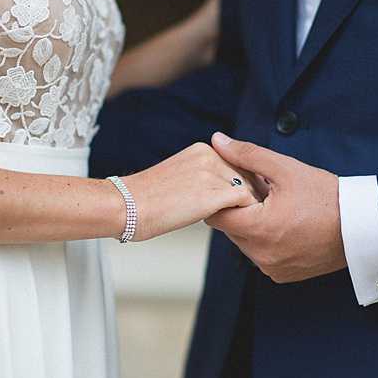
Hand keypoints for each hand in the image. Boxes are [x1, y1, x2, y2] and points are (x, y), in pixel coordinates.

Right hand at [117, 142, 258, 241]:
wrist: (126, 205)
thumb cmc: (144, 199)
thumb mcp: (178, 176)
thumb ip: (200, 177)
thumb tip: (215, 192)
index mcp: (201, 150)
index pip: (237, 164)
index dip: (242, 184)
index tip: (245, 201)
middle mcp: (210, 156)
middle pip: (247, 175)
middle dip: (250, 195)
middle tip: (251, 215)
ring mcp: (213, 174)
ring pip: (249, 189)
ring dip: (248, 207)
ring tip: (244, 223)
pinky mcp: (215, 194)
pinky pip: (245, 203)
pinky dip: (245, 216)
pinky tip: (236, 227)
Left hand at [205, 133, 346, 282]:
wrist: (363, 227)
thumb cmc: (328, 197)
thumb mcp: (286, 169)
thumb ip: (247, 155)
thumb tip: (218, 141)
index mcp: (257, 229)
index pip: (216, 216)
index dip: (222, 197)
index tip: (237, 185)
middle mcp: (260, 255)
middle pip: (231, 229)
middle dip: (240, 209)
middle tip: (261, 193)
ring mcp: (272, 268)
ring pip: (245, 243)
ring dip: (253, 226)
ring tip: (276, 208)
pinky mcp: (283, 275)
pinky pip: (262, 256)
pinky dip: (267, 242)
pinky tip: (286, 225)